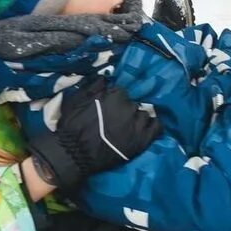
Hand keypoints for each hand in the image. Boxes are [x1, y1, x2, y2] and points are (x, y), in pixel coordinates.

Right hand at [28, 80, 162, 190]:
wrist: (75, 153)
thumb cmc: (73, 125)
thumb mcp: (77, 99)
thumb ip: (94, 86)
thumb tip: (106, 78)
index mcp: (115, 95)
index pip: (121, 93)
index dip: (114, 101)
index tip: (108, 108)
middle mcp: (130, 107)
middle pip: (132, 104)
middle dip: (125, 110)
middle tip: (115, 120)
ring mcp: (138, 124)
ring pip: (144, 115)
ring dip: (137, 119)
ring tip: (127, 128)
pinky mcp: (143, 140)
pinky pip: (156, 127)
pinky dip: (152, 126)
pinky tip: (144, 130)